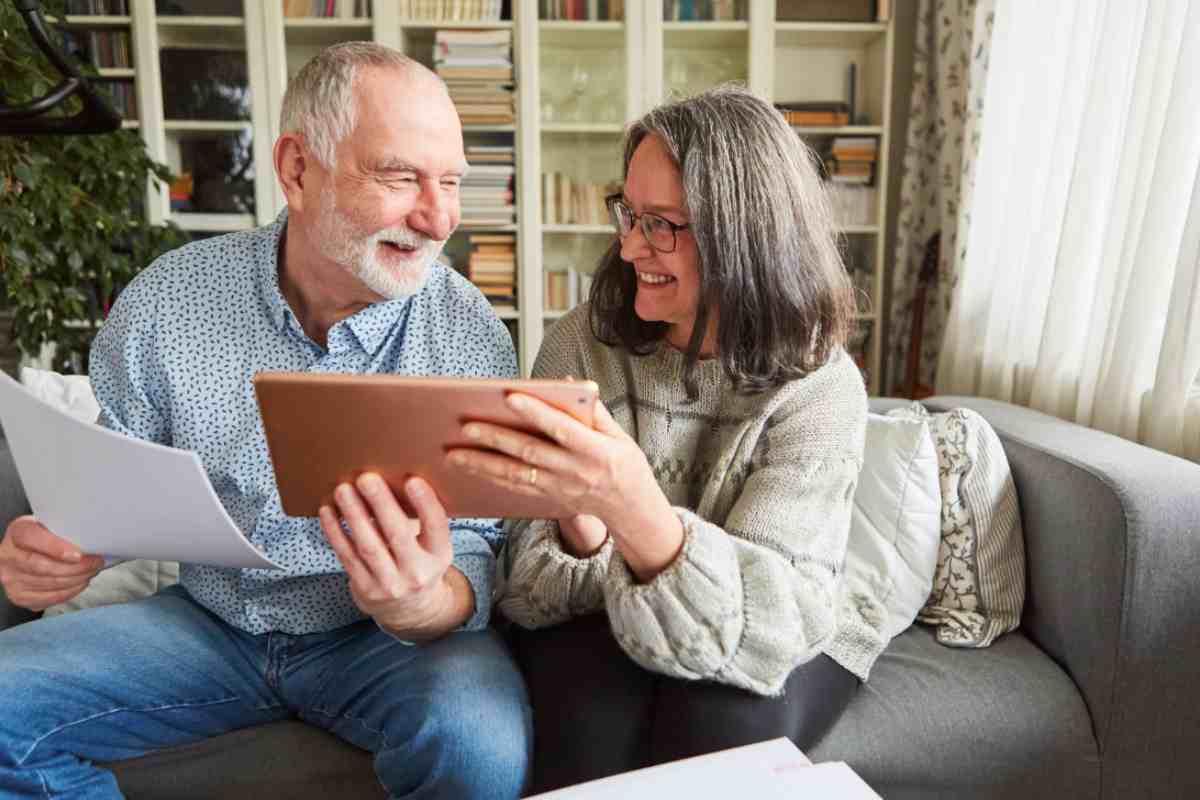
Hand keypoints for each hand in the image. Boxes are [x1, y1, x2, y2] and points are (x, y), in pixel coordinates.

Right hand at [0, 516, 104, 610]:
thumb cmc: (45, 536)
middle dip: (76, 567)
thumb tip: (93, 538)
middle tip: (96, 563)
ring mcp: (11, 578)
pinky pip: (48, 598)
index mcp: (17, 532)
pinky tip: (80, 583)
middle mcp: (8, 556)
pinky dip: (69, 591)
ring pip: (48, 584)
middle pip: (43, 566)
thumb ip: (64, 529)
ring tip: (92, 572)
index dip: (55, 548)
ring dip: (77, 579)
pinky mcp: (18, 596)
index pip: (32, 538)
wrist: (26, 552)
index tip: (79, 555)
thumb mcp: (50, 524)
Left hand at [318, 474, 470, 639]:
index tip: (413, 480)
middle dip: (381, 504)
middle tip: (366, 478)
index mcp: (439, 555)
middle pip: (398, 535)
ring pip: (369, 546)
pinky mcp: (365, 590)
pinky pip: (347, 556)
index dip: (425, 504)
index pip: (436, 527)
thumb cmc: (419, 562)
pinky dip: (336, 532)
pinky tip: (328, 511)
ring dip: (353, 515)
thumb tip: (394, 478)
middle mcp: (417, 572)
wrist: (409, 609)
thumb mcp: (432, 547)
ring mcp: (390, 584)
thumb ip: (421, 521)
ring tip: (343, 490)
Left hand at [446, 393, 683, 580]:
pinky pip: (515, 488)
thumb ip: (593, 410)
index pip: (560, 428)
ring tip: (453, 453)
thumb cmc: (625, 465)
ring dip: (482, 464)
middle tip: (465, 427)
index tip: (509, 396)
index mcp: (594, 450)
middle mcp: (574, 470)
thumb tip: (568, 383)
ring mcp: (559, 488)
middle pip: (529, 452)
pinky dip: (490, 479)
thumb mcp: (619, 435)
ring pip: (514, 475)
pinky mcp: (548, 499)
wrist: (630, 508)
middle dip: (495, 439)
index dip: (536, 412)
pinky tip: (469, 470)